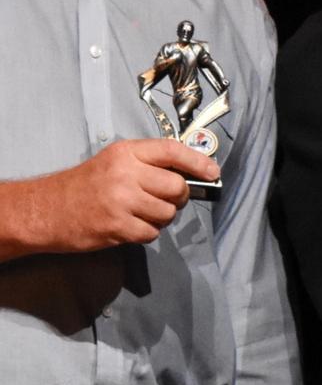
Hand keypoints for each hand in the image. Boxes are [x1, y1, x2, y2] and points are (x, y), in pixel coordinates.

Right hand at [0, 138, 219, 259]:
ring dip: (162, 217)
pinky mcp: (116, 227)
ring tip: (143, 213)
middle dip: (178, 197)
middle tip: (168, 200)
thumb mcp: (114, 161)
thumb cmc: (84, 185)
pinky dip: (147, 233)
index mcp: (126, 152)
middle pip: (176, 187)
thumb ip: (147, 163)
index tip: (213, 172)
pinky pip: (151, 233)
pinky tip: (131, 226)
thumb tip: (187, 173)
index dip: (198, 162)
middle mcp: (125, 173)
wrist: (46, 209)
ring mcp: (121, 201)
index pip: (172, 151)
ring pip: (167, 212)